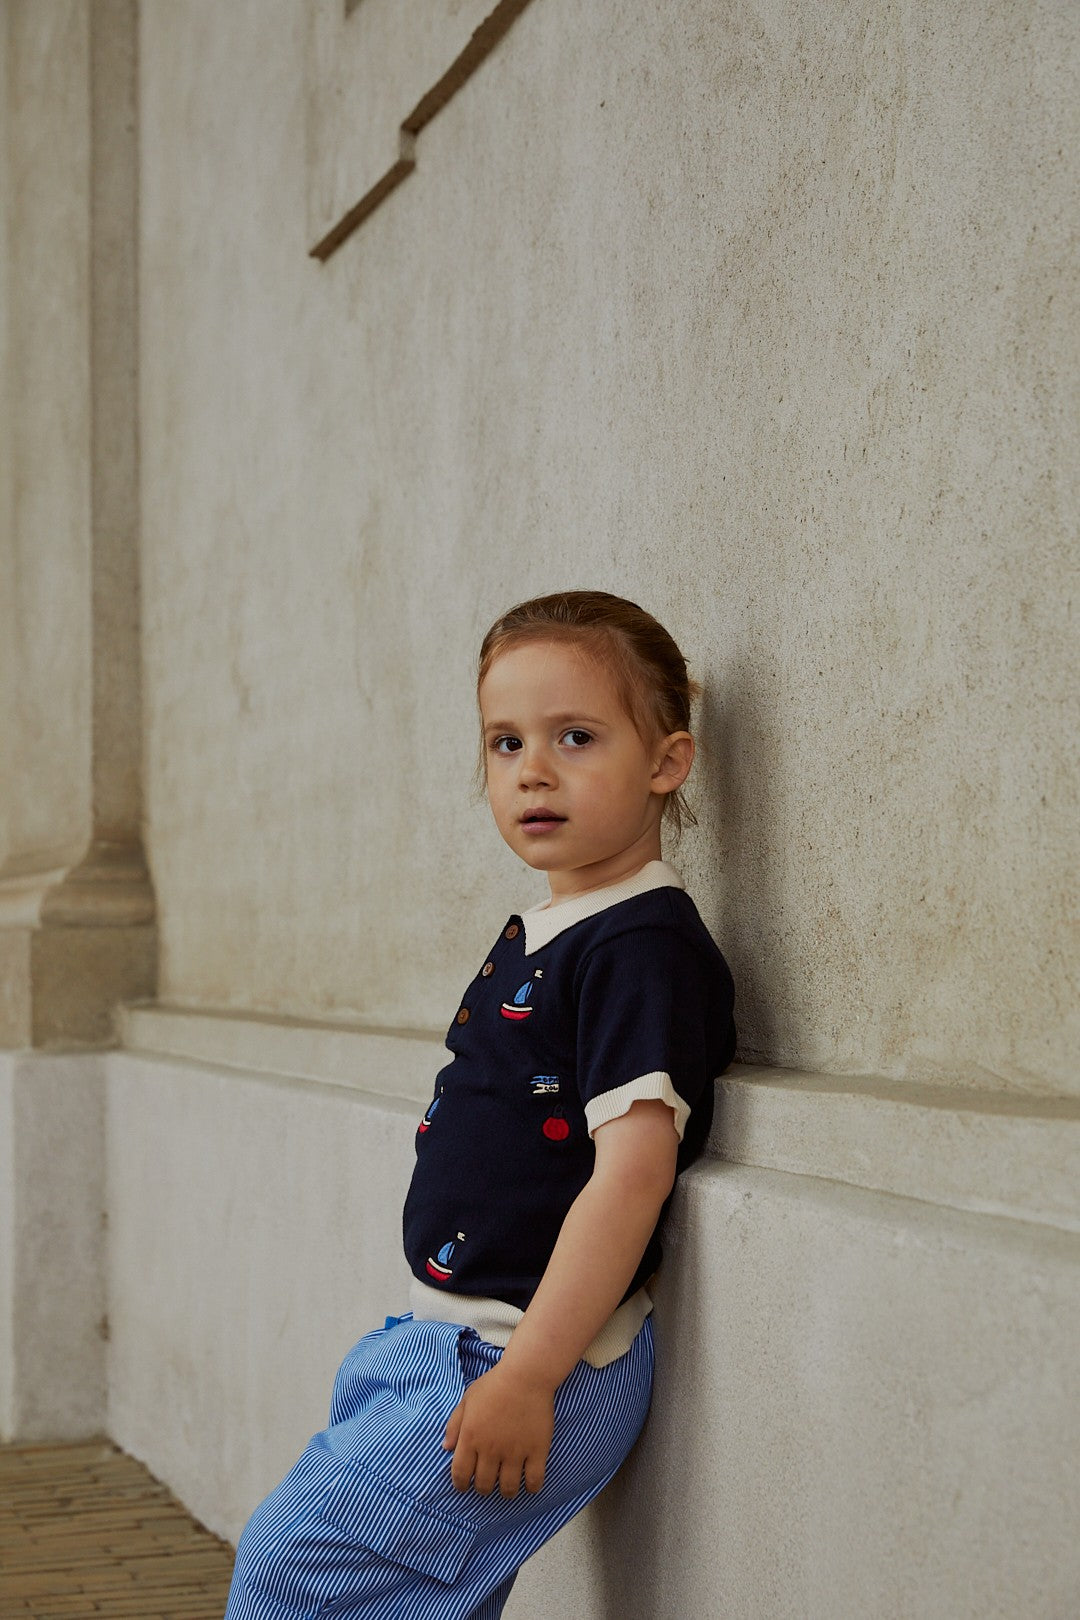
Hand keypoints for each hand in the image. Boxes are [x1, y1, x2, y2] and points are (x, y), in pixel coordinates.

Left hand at [442, 1362, 554, 1497]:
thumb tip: (446, 1448)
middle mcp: (491, 1448)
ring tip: (506, 1487)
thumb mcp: (468, 1399)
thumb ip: (454, 1424)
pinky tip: (528, 1485)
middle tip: (486, 1485)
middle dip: (483, 1489)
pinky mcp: (537, 1450)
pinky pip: (534, 1480)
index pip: (460, 1473)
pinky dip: (531, 1488)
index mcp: (471, 1436)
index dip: (460, 1484)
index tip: (464, 1486)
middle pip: (483, 1484)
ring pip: (507, 1488)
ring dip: (505, 1492)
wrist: (526, 1375)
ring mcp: (515, 1451)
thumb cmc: (494, 1384)